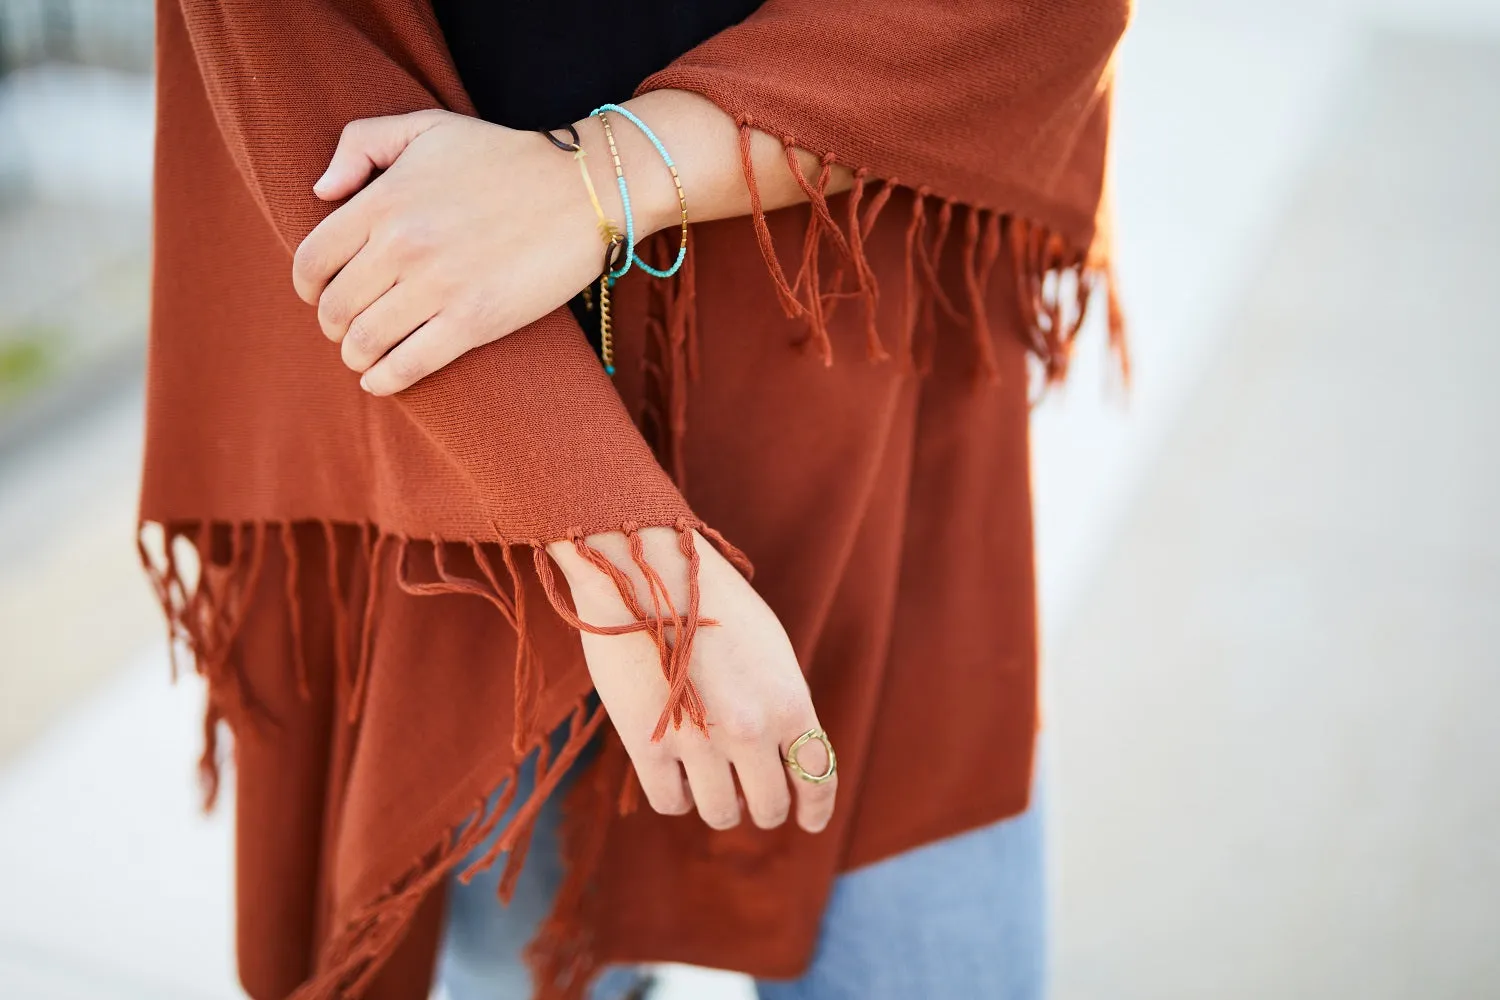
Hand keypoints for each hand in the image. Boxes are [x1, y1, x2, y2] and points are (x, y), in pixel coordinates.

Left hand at [291, 110, 628, 394]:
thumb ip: (361, 144)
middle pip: (335, 308)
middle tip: (348, 327)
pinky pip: (407, 366)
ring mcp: (437, 287)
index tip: (318, 295)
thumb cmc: (505, 157)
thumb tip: (321, 192)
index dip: (307, 287)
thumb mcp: (428, 127)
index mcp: (383, 200)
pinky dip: (383, 380)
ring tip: (364, 354)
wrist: (583, 189)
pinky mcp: (473, 322)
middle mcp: (402, 245)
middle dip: (333, 324)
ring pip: (364, 342)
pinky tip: (380, 378)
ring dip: (355, 355)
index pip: (312, 261)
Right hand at [548, 527, 836, 832]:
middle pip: (770, 804)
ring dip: (720, 806)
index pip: (818, 777)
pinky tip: (676, 779)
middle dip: (764, 808)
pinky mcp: (649, 745)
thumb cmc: (711, 601)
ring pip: (721, 812)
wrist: (646, 571)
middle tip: (753, 803)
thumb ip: (782, 701)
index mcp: (790, 702)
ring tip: (713, 791)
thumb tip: (785, 750)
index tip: (810, 821)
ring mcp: (700, 743)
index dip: (816, 807)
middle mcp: (752, 731)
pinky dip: (678, 796)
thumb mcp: (771, 649)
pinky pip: (672, 801)